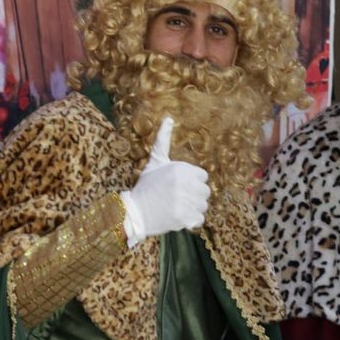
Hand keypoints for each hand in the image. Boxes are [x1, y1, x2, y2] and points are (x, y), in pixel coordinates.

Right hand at [119, 117, 210, 246]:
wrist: (134, 212)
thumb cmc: (146, 186)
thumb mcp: (154, 162)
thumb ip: (163, 141)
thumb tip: (169, 119)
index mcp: (180, 169)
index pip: (203, 176)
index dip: (192, 182)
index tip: (178, 186)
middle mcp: (185, 184)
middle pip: (205, 191)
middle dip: (194, 196)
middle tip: (177, 198)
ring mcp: (185, 202)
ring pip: (203, 206)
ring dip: (193, 209)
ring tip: (177, 207)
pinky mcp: (184, 218)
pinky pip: (199, 219)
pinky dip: (191, 220)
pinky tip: (178, 216)